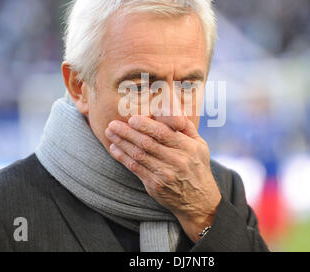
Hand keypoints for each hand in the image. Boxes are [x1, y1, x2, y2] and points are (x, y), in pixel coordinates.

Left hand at [105, 115, 221, 241]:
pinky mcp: (155, 185)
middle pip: (147, 143)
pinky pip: (135, 169)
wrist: (199, 200)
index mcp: (187, 147)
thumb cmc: (197, 167)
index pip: (163, 133)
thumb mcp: (200, 145)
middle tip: (113, 123)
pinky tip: (114, 148)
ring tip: (110, 133)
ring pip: (138, 155)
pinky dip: (123, 157)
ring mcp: (164, 174)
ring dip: (122, 143)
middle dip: (127, 132)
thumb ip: (186, 127)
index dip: (145, 125)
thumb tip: (171, 109)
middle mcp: (176, 160)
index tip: (132, 118)